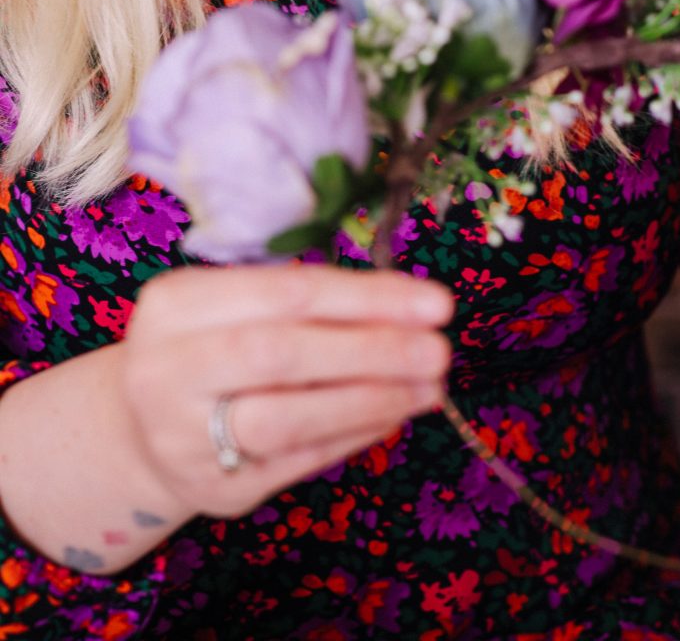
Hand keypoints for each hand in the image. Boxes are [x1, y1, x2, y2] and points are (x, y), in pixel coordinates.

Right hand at [118, 264, 452, 519]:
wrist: (143, 427)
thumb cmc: (217, 348)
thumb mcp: (245, 308)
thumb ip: (319, 304)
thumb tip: (417, 310)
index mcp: (178, 302)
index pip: (288, 291)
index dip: (369, 297)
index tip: (436, 304)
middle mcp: (166, 367)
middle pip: (281, 354)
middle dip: (374, 351)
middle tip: (439, 352)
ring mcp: (179, 434)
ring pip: (286, 418)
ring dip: (370, 400)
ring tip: (429, 388)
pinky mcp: (209, 486)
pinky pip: (296, 460)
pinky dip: (354, 434)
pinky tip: (394, 413)